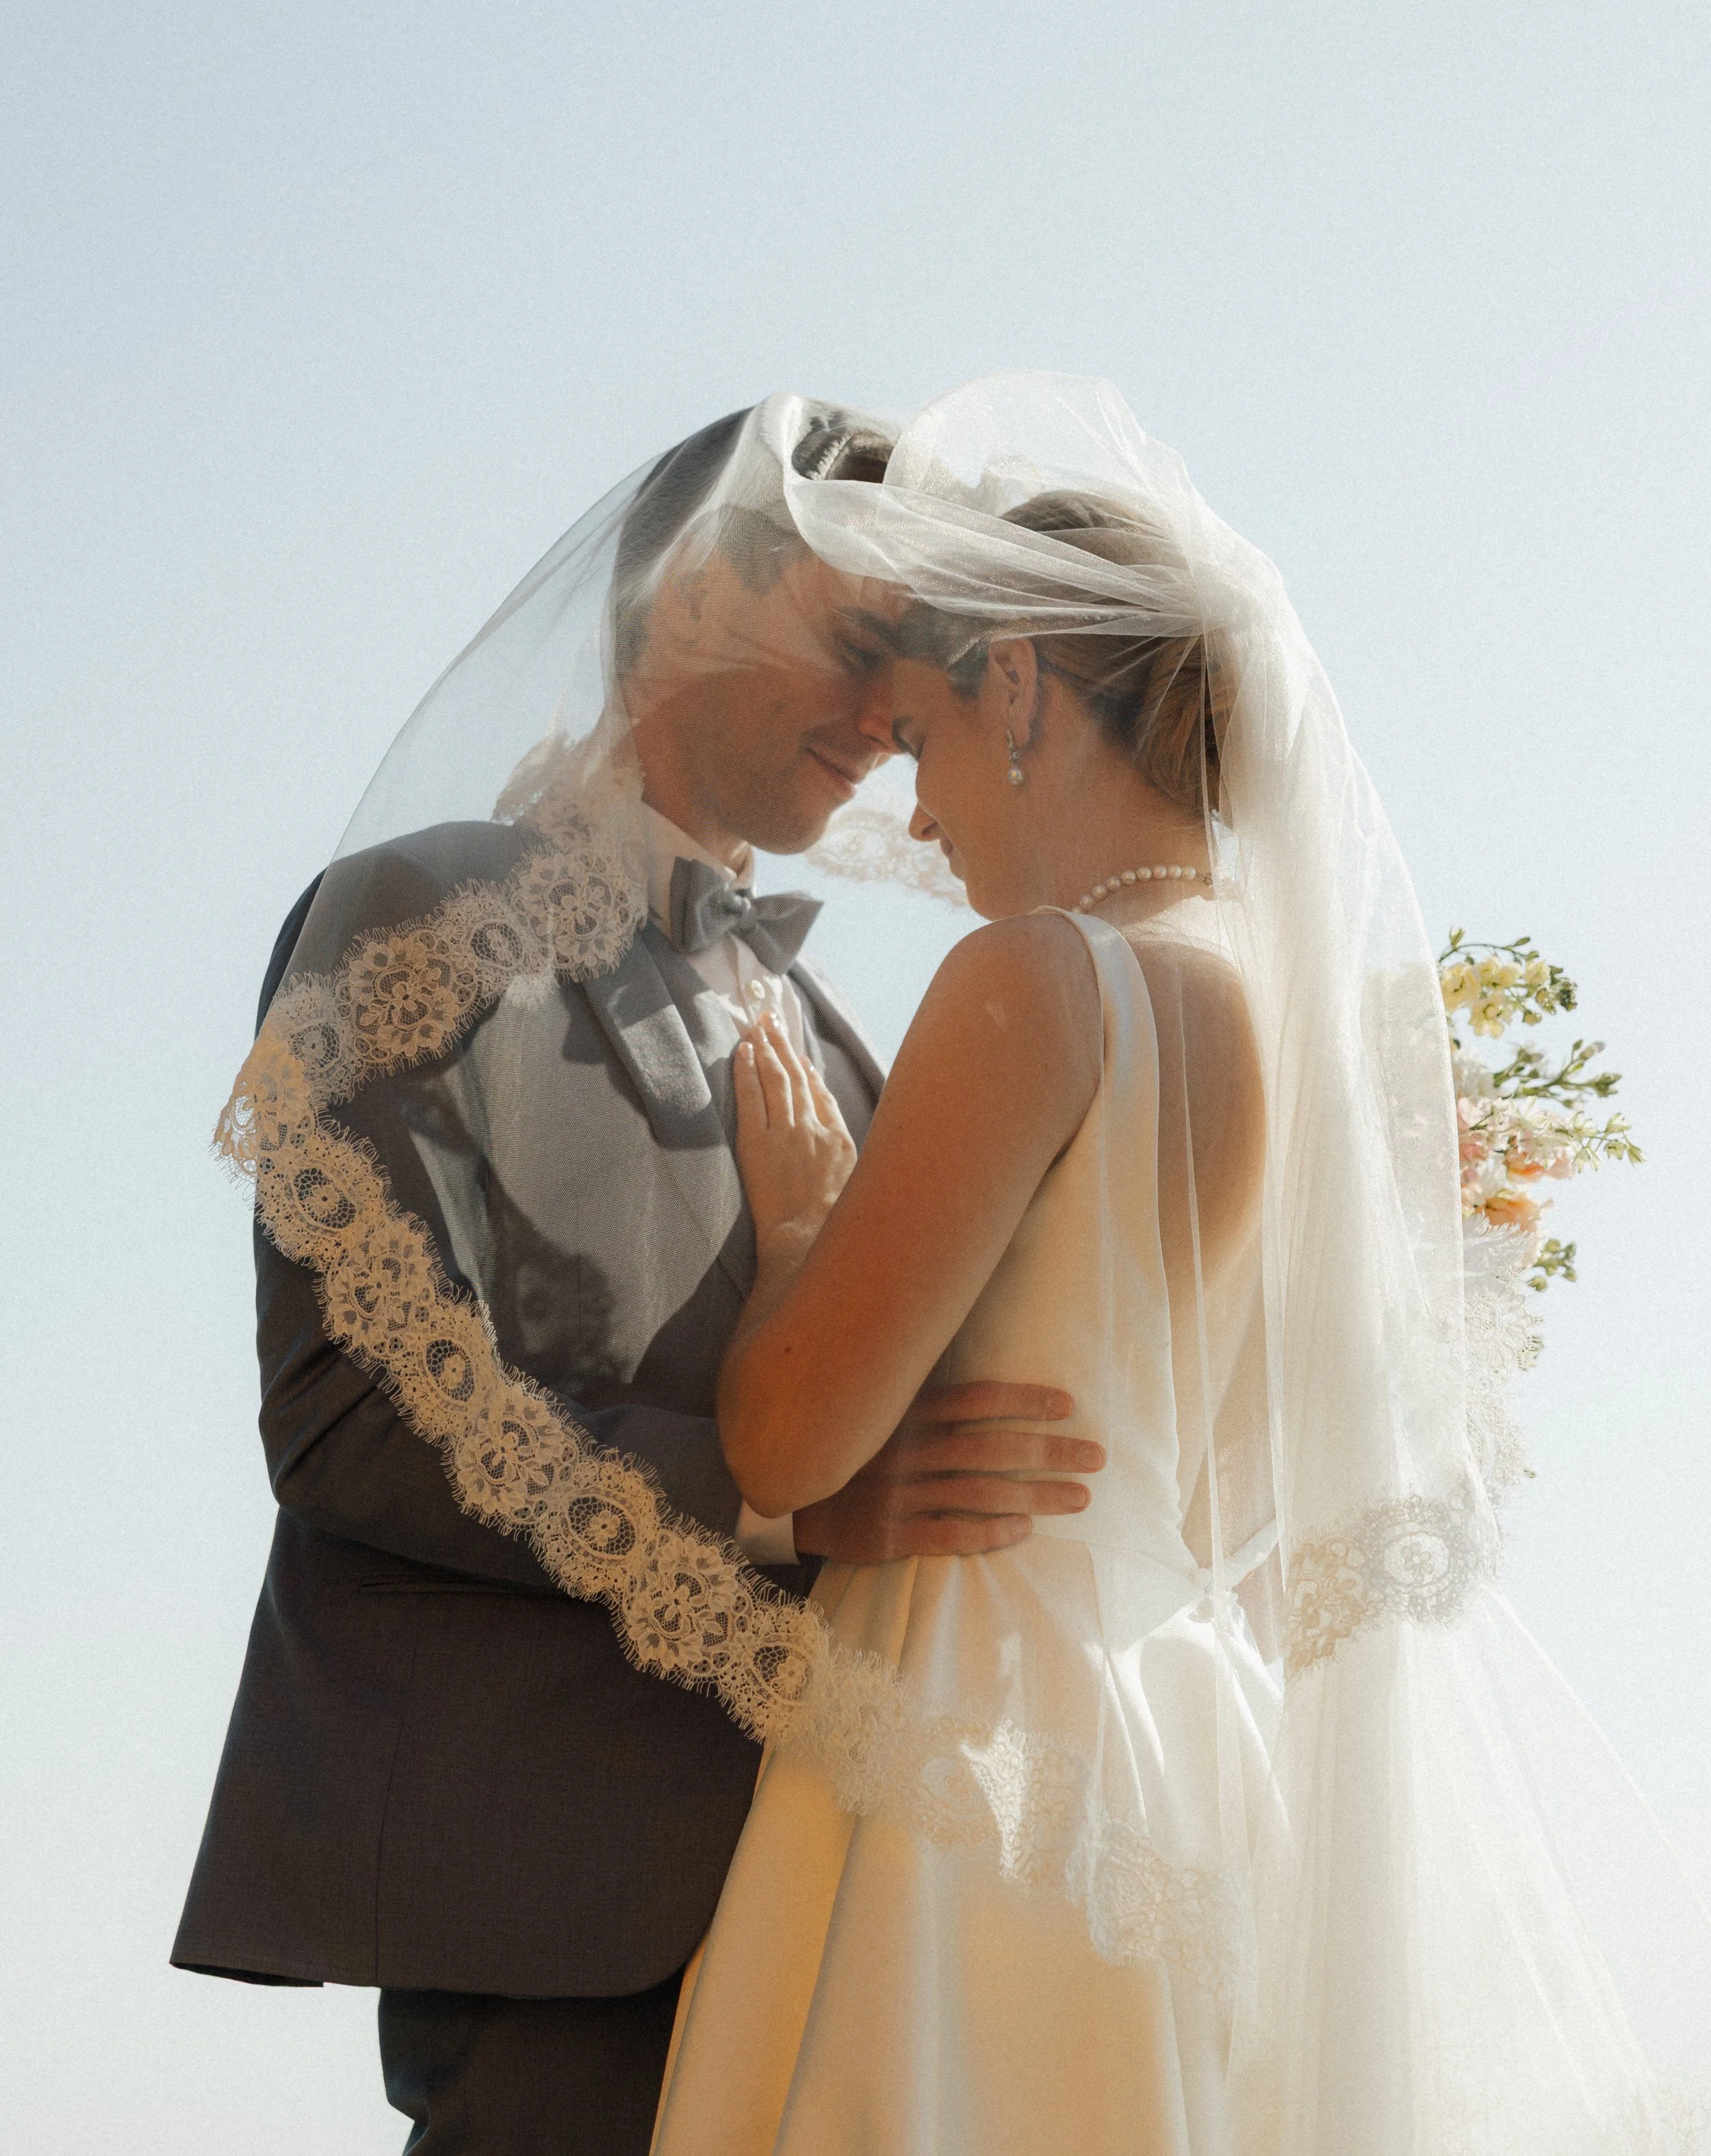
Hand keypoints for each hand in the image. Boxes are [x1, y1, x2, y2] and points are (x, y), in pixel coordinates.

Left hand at [733, 1013, 856, 1253]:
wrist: (807, 1242)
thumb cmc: (830, 1228)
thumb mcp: (852, 1189)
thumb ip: (843, 1161)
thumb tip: (833, 1145)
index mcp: (840, 1140)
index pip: (821, 1094)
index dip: (806, 1070)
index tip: (796, 1055)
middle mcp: (815, 1129)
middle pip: (797, 1077)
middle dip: (783, 1045)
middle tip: (771, 1019)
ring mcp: (787, 1134)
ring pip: (776, 1079)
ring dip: (765, 1048)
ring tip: (756, 1025)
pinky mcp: (759, 1144)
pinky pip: (752, 1097)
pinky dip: (747, 1071)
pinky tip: (742, 1051)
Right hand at [794, 1380, 1099, 1561]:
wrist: (782, 1499)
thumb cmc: (844, 1449)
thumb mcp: (874, 1410)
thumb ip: (918, 1394)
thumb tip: (974, 1375)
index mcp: (904, 1413)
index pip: (976, 1400)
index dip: (1024, 1400)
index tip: (1069, 1405)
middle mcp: (906, 1450)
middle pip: (992, 1448)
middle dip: (1050, 1451)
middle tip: (1096, 1457)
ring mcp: (899, 1494)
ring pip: (983, 1493)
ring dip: (1037, 1495)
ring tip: (1079, 1497)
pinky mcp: (889, 1535)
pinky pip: (951, 1534)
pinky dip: (992, 1533)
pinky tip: (1025, 1531)